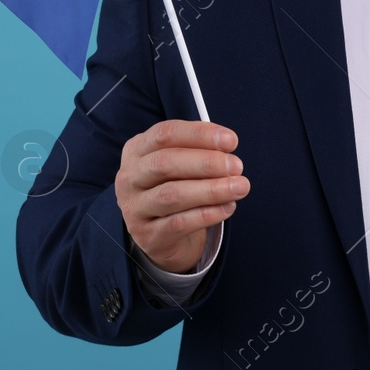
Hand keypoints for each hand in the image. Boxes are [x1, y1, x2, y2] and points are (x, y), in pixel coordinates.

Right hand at [116, 120, 247, 273]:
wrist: (160, 234)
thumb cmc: (174, 187)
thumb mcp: (180, 164)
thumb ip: (199, 151)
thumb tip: (227, 146)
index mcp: (136, 150)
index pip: (165, 134)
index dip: (199, 135)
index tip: (231, 141)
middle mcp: (129, 177)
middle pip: (165, 163)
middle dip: (206, 163)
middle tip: (237, 166)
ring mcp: (134, 208)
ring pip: (171, 195)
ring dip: (211, 190)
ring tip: (240, 187)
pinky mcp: (147, 236)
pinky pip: (179, 223)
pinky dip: (207, 214)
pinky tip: (228, 207)